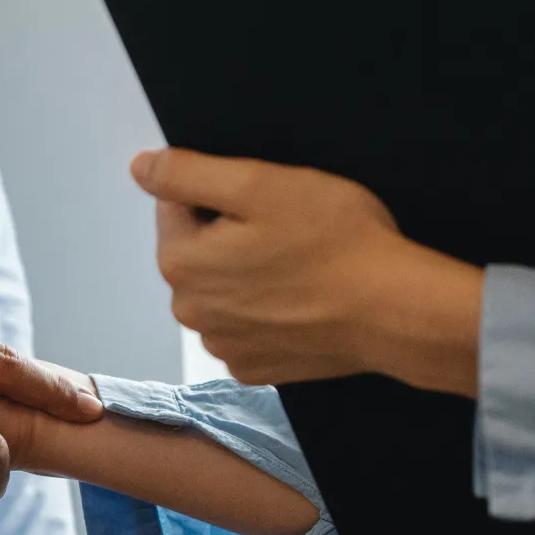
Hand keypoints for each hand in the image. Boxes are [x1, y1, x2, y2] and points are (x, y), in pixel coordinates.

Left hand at [130, 148, 483, 395]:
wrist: (394, 310)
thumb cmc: (333, 240)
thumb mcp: (259, 184)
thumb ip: (187, 173)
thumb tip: (140, 167)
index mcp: (180, 263)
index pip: (176, 205)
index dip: (221, 192)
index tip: (265, 200)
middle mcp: (189, 311)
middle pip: (198, 250)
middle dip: (230, 234)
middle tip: (287, 230)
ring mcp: (223, 345)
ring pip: (222, 289)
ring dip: (247, 274)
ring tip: (298, 265)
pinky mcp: (255, 368)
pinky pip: (247, 326)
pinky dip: (266, 311)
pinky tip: (301, 300)